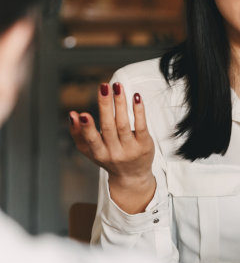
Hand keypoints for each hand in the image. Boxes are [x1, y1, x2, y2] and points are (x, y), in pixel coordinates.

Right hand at [69, 82, 155, 213]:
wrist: (132, 176)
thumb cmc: (108, 158)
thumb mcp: (89, 151)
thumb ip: (78, 133)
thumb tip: (72, 114)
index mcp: (99, 153)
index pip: (92, 140)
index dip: (87, 128)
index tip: (83, 114)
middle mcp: (114, 152)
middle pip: (109, 127)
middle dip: (105, 106)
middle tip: (104, 87)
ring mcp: (130, 149)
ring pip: (124, 124)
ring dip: (120, 103)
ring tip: (117, 86)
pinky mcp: (144, 144)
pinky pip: (141, 126)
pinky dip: (139, 111)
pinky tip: (136, 97)